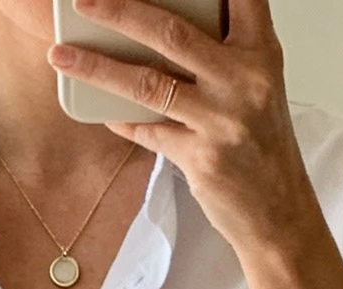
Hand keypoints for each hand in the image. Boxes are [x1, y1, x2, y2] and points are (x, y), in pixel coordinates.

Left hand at [48, 0, 311, 268]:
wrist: (280, 213)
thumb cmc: (264, 145)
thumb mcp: (258, 85)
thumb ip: (224, 51)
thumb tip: (162, 25)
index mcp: (260, 52)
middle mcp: (243, 80)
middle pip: (171, 32)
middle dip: (120, 10)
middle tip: (83, 0)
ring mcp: (221, 120)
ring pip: (148, 83)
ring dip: (98, 67)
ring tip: (62, 54)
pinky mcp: (201, 158)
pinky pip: (148, 131)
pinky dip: (122, 120)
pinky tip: (101, 111)